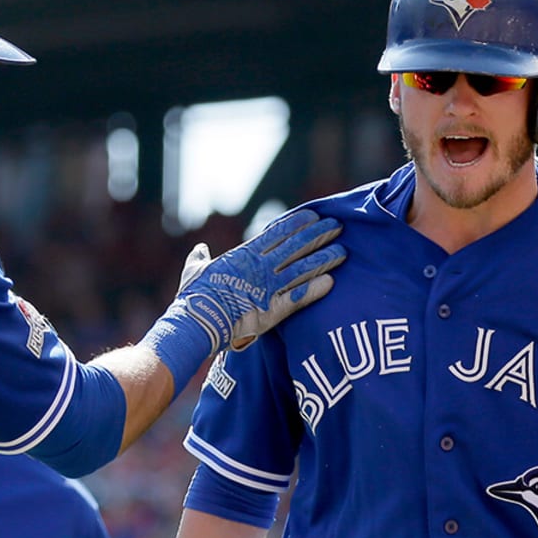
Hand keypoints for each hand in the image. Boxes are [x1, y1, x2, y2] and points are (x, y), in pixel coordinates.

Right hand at [175, 209, 343, 351]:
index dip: (297, 223)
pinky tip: (332, 282)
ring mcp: (269, 286)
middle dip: (319, 235)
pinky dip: (316, 289)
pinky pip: (300, 296)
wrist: (197, 321)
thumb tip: (200, 250)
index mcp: (244, 254)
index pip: (277, 233)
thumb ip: (200, 259)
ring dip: (325, 258)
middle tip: (338, 226)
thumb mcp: (195, 271)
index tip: (314, 215)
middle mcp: (261, 266)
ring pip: (303, 268)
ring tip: (343, 251)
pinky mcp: (273, 309)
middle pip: (296, 246)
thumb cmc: (194, 297)